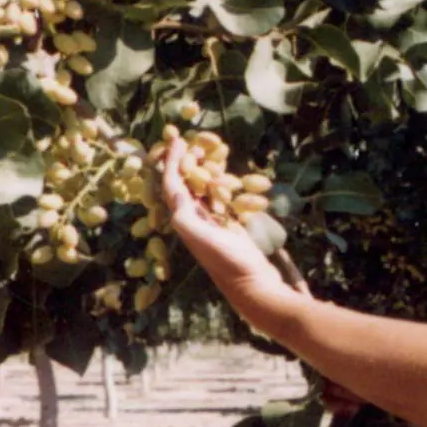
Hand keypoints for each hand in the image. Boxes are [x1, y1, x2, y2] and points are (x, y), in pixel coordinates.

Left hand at [161, 130, 291, 321]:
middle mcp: (194, 222)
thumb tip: (176, 192)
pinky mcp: (228, 228)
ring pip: (201, 191)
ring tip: (206, 150)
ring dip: (201, 170)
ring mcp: (212, 225)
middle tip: (190, 141)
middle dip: (184, 162)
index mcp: (185, 223)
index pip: (172, 186)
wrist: (255, 287)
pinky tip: (225, 173)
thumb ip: (186, 218)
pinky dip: (219, 184)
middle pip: (183, 185)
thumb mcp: (205, 240)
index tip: (176, 140)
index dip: (172, 161)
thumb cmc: (230, 265)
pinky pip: (219, 200)